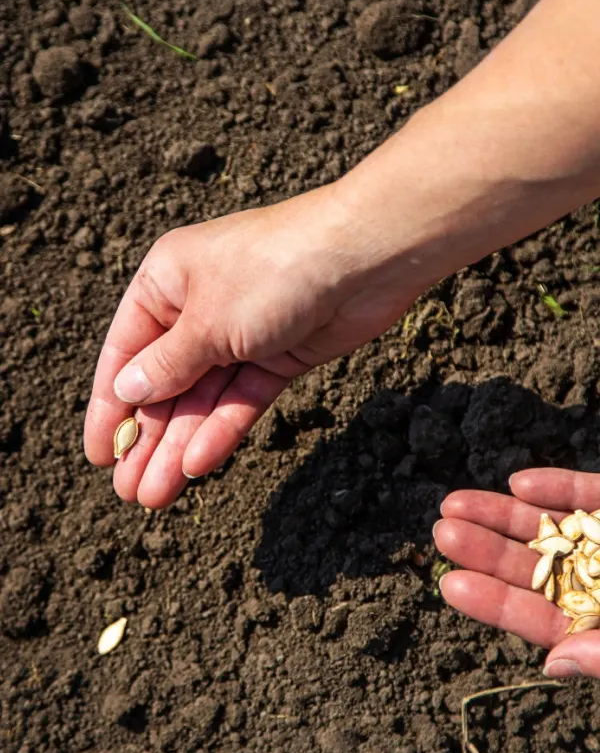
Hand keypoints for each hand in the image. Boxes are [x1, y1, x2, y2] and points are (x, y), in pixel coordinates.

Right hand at [84, 182, 419, 507]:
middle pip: (165, 383)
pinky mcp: (278, 356)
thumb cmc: (273, 270)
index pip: (126, 352)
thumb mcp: (207, 321)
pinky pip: (241, 399)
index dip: (110, 406)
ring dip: (180, 445)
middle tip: (128, 491)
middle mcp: (198, 308)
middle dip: (148, 438)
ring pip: (203, 399)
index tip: (98, 454)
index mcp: (166, 282)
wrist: (362, 257)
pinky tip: (198, 465)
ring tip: (154, 495)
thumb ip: (168, 364)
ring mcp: (240, 334)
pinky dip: (222, 431)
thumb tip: (128, 391)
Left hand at [434, 468, 599, 678]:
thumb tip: (553, 663)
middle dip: (485, 550)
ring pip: (552, 528)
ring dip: (504, 514)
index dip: (494, 601)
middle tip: (441, 534)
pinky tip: (519, 484)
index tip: (449, 585)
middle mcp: (599, 584)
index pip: (538, 617)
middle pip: (534, 567)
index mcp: (598, 625)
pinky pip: (591, 494)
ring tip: (454, 504)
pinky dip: (558, 488)